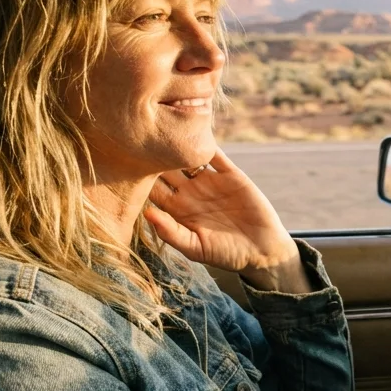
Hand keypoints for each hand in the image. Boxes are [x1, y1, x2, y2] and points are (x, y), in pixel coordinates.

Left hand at [145, 150, 309, 292]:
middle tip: (145, 145)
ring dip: (179, 147)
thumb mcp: (195, 248)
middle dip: (156, 158)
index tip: (129, 169)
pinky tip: (198, 135)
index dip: (141, 180)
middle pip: (166, 169)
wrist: (262, 251)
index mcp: (177, 210)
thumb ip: (170, 232)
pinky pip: (216, 156)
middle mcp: (190, 192)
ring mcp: (210, 181)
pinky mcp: (231, 175)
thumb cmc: (225, 255)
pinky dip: (207, 146)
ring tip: (168, 135)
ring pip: (188, 158)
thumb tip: (146, 213)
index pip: (153, 189)